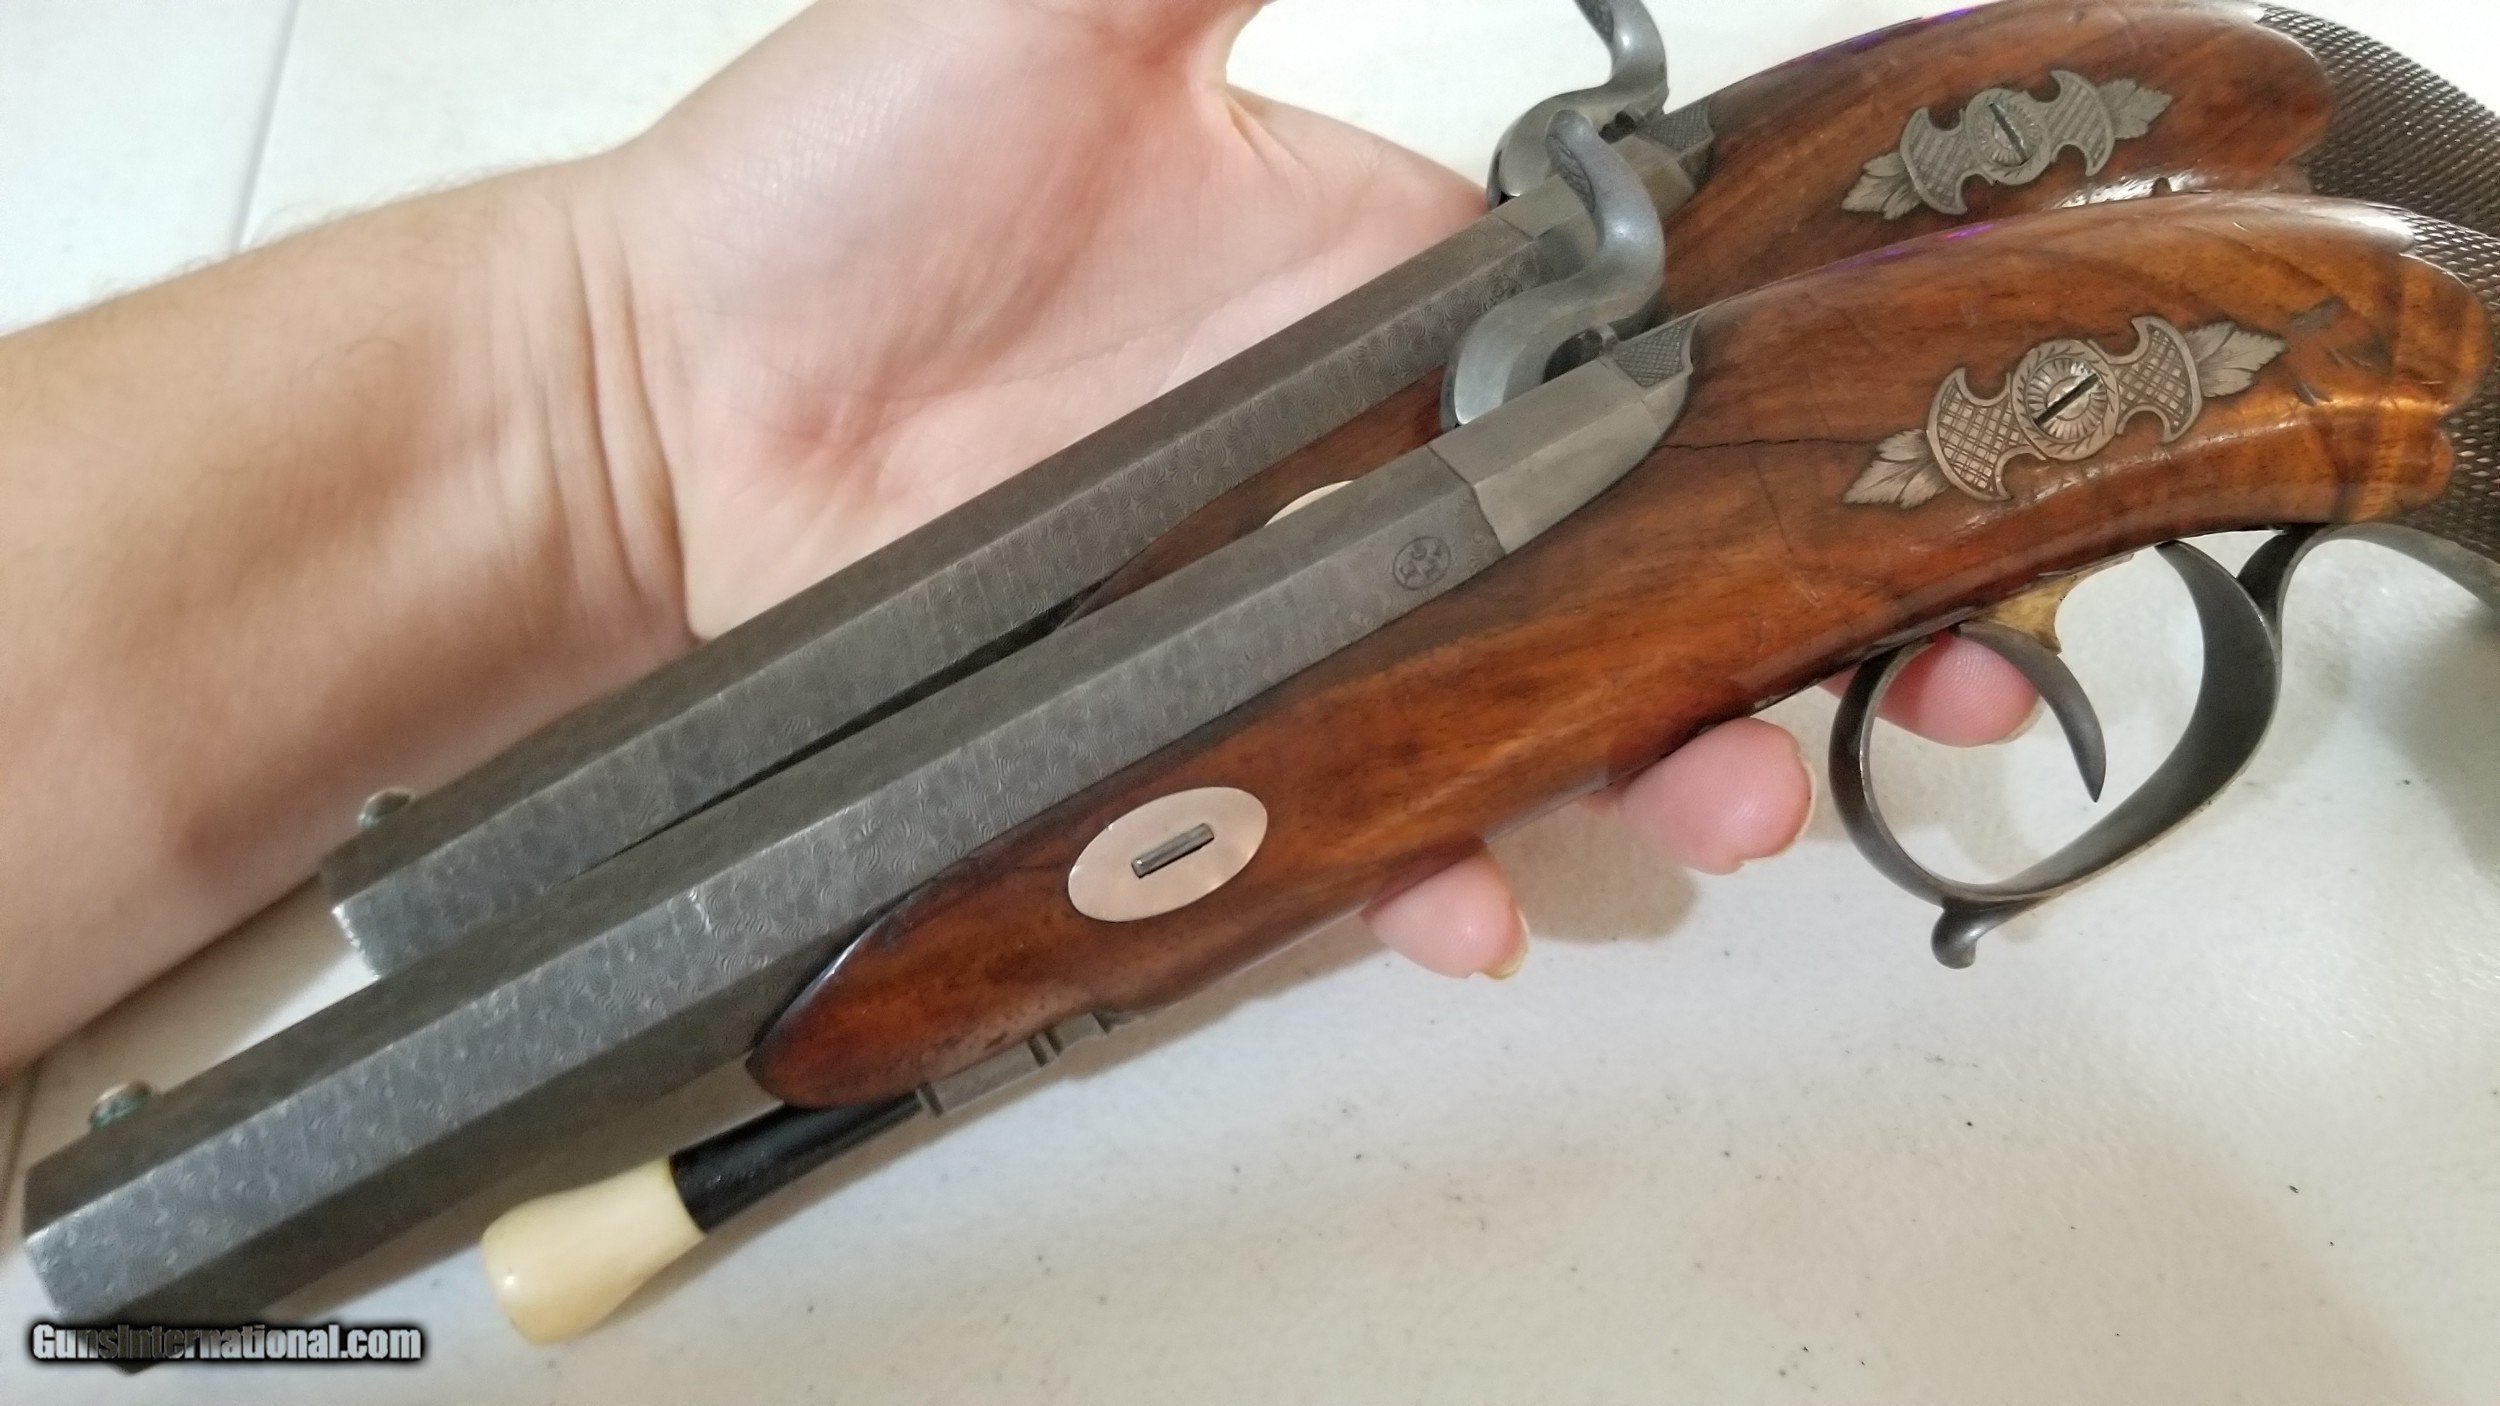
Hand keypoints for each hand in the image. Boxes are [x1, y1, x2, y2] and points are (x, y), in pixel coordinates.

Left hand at [571, 0, 2036, 978]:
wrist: (653, 404)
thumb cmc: (824, 193)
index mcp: (1404, 289)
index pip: (1678, 351)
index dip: (1831, 405)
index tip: (1953, 443)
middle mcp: (1382, 465)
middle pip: (1661, 561)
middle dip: (1820, 626)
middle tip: (1930, 675)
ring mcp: (1303, 617)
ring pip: (1547, 711)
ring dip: (1673, 767)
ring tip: (1733, 799)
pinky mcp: (1207, 740)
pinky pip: (1363, 825)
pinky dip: (1436, 873)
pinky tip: (1480, 896)